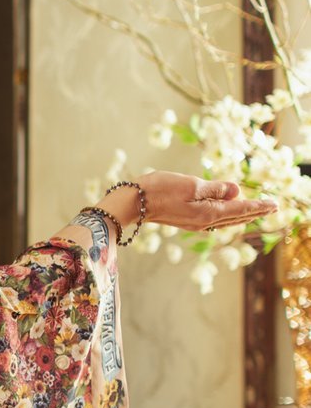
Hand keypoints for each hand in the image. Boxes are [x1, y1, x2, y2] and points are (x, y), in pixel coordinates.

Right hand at [101, 171, 277, 233]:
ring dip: (243, 215)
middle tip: (272, 207)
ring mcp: (195, 223)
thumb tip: (236, 191)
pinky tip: (229, 214)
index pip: (241, 209)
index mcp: (208, 213)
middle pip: (237, 218)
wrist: (132, 203)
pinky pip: (215, 220)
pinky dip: (228, 216)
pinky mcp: (187, 220)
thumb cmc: (159, 190)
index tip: (275, 204)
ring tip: (256, 211)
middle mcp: (204, 222)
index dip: (260, 206)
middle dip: (255, 212)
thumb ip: (215, 188)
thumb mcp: (191, 184)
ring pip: (226, 220)